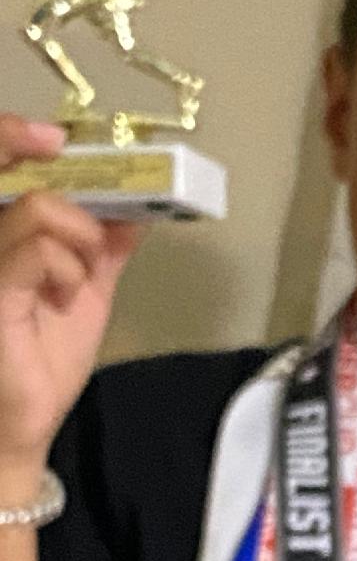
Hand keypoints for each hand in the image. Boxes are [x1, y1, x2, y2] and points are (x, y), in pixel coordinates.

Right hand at [0, 115, 139, 485]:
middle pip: (14, 172)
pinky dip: (68, 268)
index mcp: (1, 236)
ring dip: (80, 240)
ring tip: (76, 281)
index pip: (2, 162)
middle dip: (60, 179)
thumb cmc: (40, 362)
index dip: (15, 135)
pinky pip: (38, 250)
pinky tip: (64, 298)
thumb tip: (138, 209)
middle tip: (81, 206)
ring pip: (41, 208)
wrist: (19, 425)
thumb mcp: (85, 294)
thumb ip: (103, 248)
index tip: (57, 138)